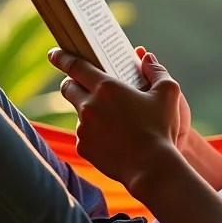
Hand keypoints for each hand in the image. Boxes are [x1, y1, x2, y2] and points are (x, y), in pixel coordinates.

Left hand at [51, 48, 182, 189]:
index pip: (75, 66)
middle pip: (68, 88)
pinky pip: (83, 135)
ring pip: (78, 113)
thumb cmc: (161, 128)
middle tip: (81, 83)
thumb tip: (146, 58)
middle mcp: (88, 106)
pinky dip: (93, 133)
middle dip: (71, 83)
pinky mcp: (83, 147)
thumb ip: (156, 70)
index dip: (62, 57)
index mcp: (106, 87)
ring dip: (87, 110)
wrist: (151, 168)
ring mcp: (83, 128)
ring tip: (111, 118)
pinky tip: (112, 138)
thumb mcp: (168, 93)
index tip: (54, 54)